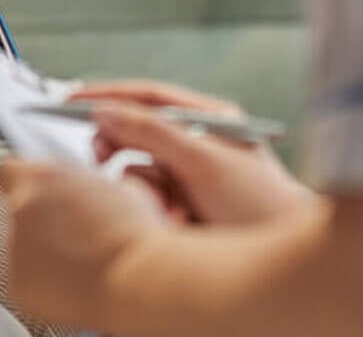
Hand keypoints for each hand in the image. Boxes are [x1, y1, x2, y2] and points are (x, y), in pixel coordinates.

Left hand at [0, 158, 168, 330]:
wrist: (137, 280)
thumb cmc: (134, 234)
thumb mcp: (115, 182)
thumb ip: (85, 180)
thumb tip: (85, 188)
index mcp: (42, 178)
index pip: (10, 170)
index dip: (27, 180)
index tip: (40, 190)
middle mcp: (22, 210)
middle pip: (19, 207)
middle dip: (41, 216)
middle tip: (73, 229)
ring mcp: (16, 249)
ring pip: (21, 242)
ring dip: (41, 246)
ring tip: (79, 257)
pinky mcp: (18, 284)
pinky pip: (22, 274)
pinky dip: (41, 277)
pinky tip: (71, 277)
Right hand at [74, 79, 315, 227]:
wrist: (292, 268)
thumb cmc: (263, 208)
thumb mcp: (203, 162)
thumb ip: (152, 133)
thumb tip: (106, 112)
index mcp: (209, 120)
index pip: (149, 97)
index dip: (108, 95)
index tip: (71, 100)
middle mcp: (198, 145)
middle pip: (139, 132)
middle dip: (120, 145)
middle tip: (99, 155)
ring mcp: (191, 180)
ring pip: (139, 171)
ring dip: (143, 188)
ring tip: (165, 209)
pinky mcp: (184, 211)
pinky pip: (148, 200)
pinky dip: (152, 209)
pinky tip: (171, 223)